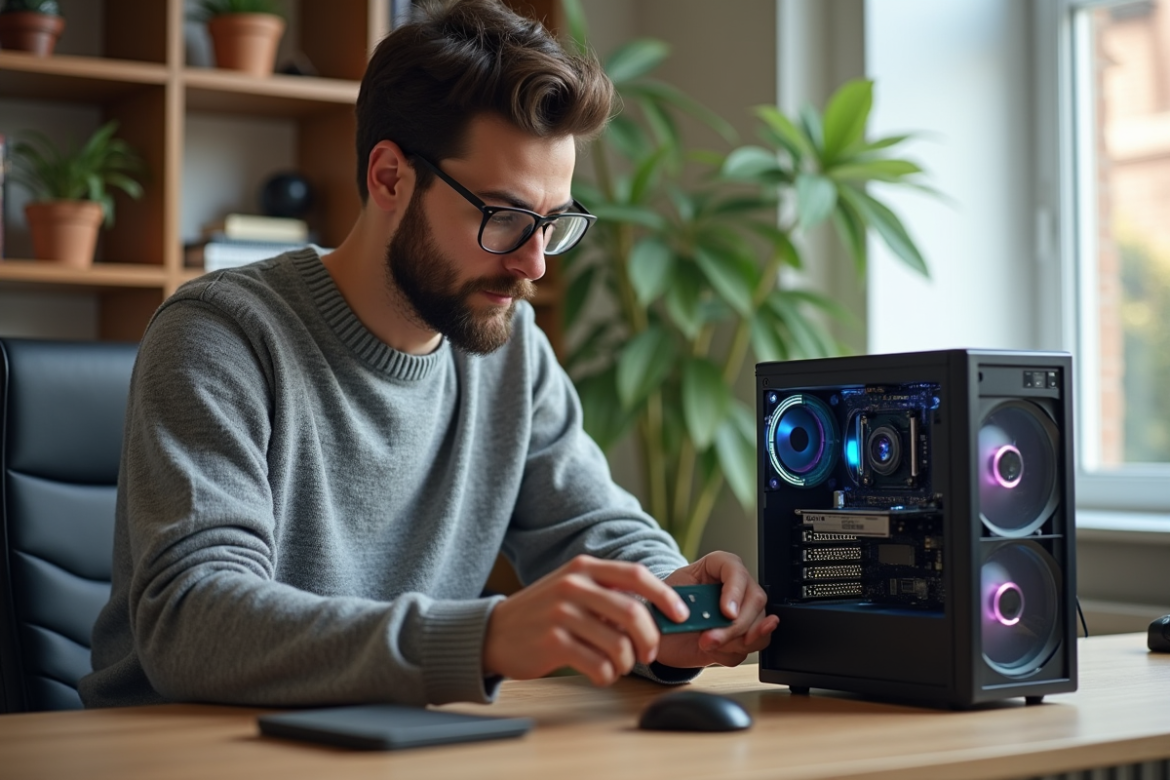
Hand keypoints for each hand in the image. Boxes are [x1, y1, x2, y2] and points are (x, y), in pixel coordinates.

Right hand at [482, 555, 689, 686]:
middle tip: (650, 654)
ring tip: (618, 666)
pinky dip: (607, 676)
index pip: (636, 575)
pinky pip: (598, 666)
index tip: (680, 615)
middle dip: (650, 639)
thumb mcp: (572, 589)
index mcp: (583, 568)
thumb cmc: (542, 613)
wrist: (494, 632)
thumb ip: (607, 593)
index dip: (664, 596)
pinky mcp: (552, 642)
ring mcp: (561, 614)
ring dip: (627, 663)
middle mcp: (573, 585)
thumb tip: (656, 610)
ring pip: (618, 644)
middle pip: (633, 613)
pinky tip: (599, 673)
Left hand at [656, 551, 778, 668]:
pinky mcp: (744, 634)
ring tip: (707, 645)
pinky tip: (714, 651)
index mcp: (717, 566)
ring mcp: (744, 610)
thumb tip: (694, 614)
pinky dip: (732, 653)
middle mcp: (736, 586)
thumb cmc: (664, 607)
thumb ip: (684, 601)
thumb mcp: (666, 597)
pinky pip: (752, 646)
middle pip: (756, 599)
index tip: (726, 613)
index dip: (735, 592)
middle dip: (736, 625)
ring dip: (735, 642)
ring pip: (759, 625)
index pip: (736, 570)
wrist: (661, 632)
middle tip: (710, 639)